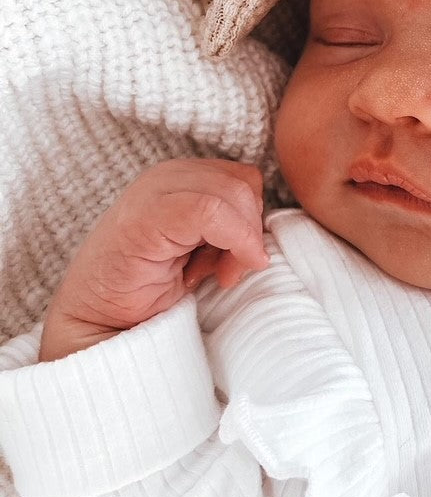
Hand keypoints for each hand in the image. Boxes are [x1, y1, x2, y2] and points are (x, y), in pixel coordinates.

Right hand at [38, 159, 269, 361]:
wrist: (100, 320)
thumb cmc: (150, 288)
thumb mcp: (203, 252)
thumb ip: (230, 231)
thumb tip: (263, 238)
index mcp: (183, 179)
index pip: (245, 180)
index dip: (253, 220)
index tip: (241, 262)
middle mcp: (169, 176)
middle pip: (244, 183)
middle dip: (250, 231)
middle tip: (230, 273)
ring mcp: (154, 191)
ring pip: (232, 193)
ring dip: (239, 241)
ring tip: (213, 275)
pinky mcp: (144, 216)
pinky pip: (209, 211)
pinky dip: (232, 241)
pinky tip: (217, 274)